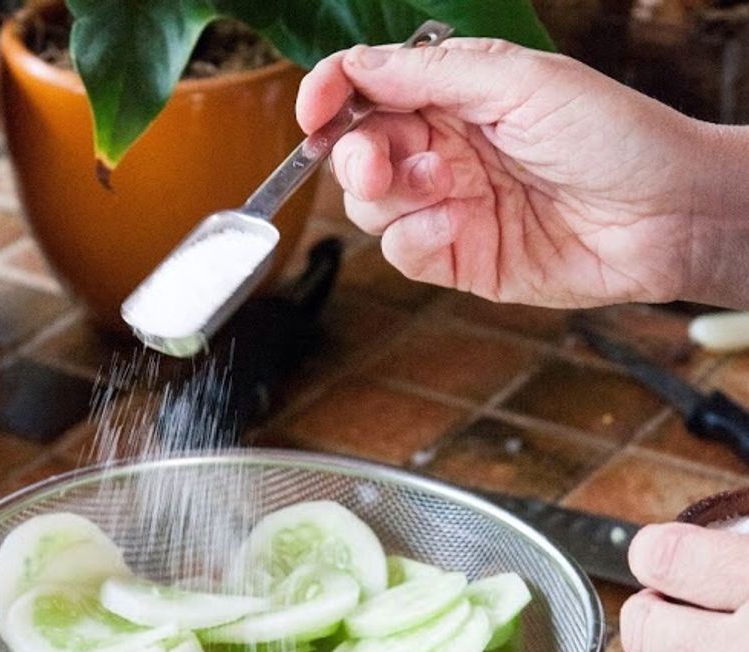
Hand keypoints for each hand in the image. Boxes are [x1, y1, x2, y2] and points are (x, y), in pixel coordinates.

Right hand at [296, 39, 748, 308]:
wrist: (663, 216)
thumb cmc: (612, 135)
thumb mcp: (520, 82)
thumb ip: (432, 75)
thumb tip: (357, 68)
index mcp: (455, 96)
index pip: (370, 90)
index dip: (331, 95)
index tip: (312, 111)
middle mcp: (444, 150)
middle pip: (358, 153)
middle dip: (356, 157)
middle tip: (378, 166)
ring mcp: (448, 207)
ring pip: (371, 209)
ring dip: (392, 198)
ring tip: (445, 188)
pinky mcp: (458, 259)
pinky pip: (403, 253)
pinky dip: (417, 239)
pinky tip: (457, 225)